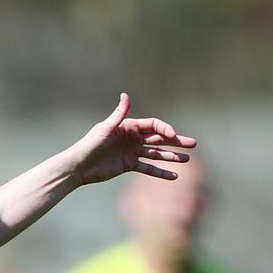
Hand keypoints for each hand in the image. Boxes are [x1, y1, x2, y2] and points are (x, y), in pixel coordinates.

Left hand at [70, 93, 196, 184]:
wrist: (79, 165)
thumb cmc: (90, 144)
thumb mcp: (105, 129)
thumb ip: (119, 114)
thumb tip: (125, 95)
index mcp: (129, 126)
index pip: (153, 125)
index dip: (165, 129)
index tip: (173, 136)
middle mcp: (133, 138)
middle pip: (159, 139)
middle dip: (176, 141)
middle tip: (193, 144)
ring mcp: (132, 152)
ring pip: (157, 154)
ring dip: (172, 156)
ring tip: (187, 160)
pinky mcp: (129, 165)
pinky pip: (148, 168)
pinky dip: (160, 172)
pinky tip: (174, 176)